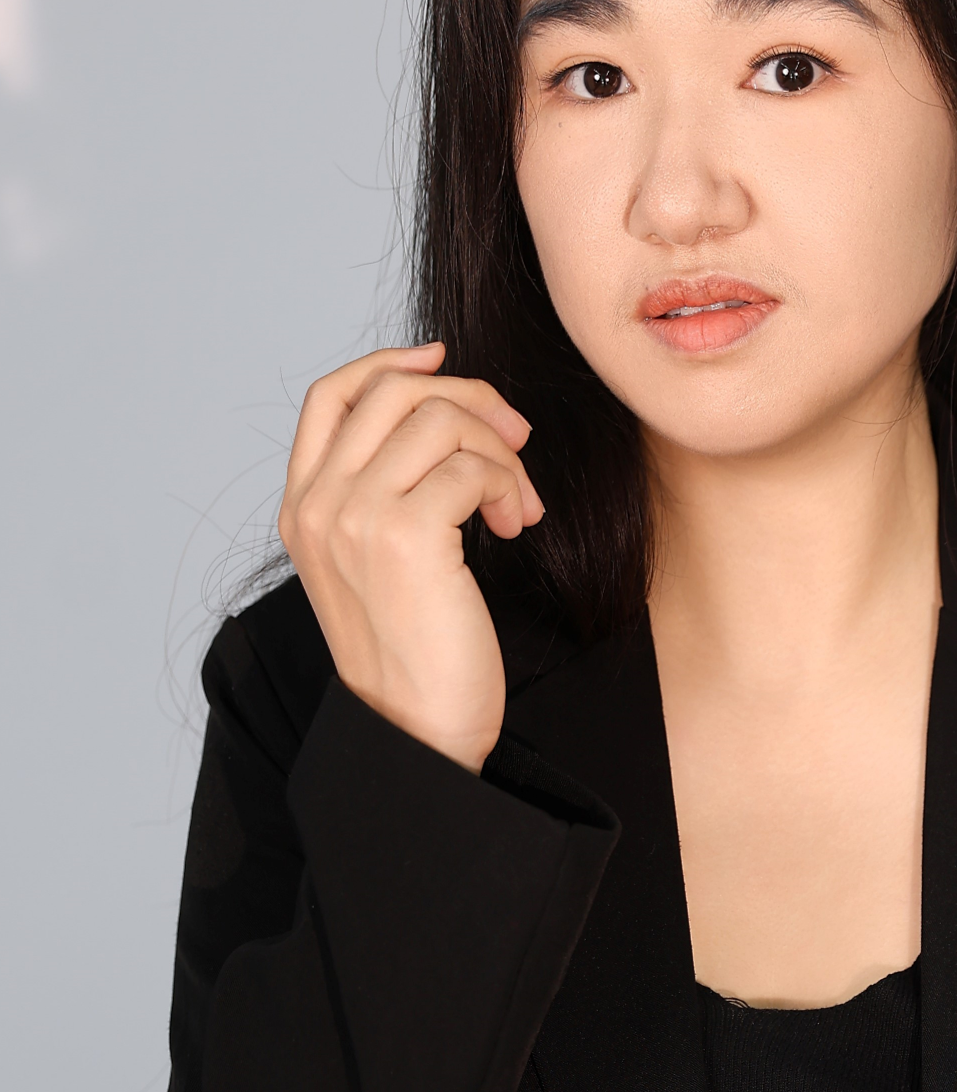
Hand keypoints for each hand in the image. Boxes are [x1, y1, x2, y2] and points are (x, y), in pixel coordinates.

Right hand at [277, 343, 541, 771]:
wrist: (418, 733)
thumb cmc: (418, 654)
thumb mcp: (383, 562)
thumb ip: (387, 494)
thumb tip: (443, 414)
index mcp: (302, 508)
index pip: (332, 396)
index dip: (390, 363)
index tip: (444, 358)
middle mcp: (317, 506)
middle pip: (392, 391)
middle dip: (471, 399)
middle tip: (518, 440)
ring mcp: (353, 517)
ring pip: (439, 418)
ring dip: (500, 451)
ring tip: (519, 505)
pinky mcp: (404, 536)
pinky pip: (470, 464)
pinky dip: (509, 483)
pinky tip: (517, 525)